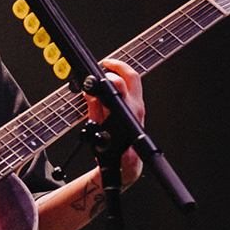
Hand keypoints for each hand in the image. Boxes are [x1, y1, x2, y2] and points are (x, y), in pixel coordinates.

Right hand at [85, 58, 144, 187]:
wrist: (126, 165)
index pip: (120, 85)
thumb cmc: (114, 153)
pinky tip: (110, 85)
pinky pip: (133, 90)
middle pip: (133, 77)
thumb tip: (90, 92)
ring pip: (135, 82)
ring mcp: (139, 108)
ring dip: (121, 73)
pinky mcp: (137, 110)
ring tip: (106, 71)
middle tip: (105, 63)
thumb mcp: (97, 130)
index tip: (99, 69)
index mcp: (128, 111)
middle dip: (119, 66)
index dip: (108, 75)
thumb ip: (94, 109)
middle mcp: (136, 107)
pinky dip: (122, 83)